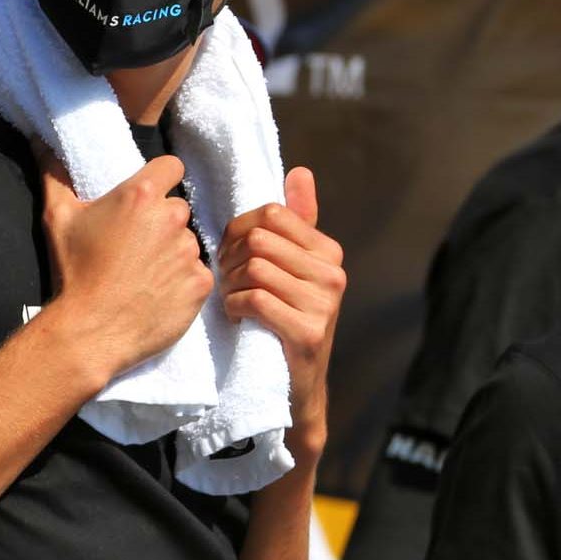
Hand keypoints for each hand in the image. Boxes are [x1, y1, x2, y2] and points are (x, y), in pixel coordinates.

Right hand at [32, 143, 212, 387]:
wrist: (90, 330)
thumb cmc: (74, 272)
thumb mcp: (58, 218)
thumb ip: (54, 174)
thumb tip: (41, 143)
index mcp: (141, 195)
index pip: (172, 166)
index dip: (162, 178)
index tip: (149, 195)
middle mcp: (171, 218)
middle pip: (178, 208)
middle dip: (162, 221)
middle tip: (137, 244)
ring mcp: (189, 252)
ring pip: (188, 242)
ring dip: (173, 252)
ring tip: (144, 273)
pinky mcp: (201, 283)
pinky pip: (197, 273)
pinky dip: (183, 281)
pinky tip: (158, 293)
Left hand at [219, 167, 345, 459]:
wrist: (297, 389)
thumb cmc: (286, 321)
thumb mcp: (293, 270)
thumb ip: (297, 222)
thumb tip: (300, 171)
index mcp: (328, 251)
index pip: (272, 213)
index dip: (240, 230)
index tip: (232, 254)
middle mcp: (333, 273)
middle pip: (260, 238)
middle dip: (231, 258)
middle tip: (227, 280)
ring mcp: (324, 303)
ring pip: (256, 268)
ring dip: (231, 285)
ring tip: (231, 299)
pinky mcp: (309, 332)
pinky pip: (256, 300)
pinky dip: (236, 307)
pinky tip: (236, 316)